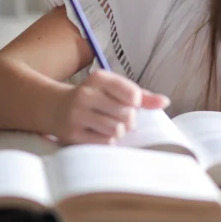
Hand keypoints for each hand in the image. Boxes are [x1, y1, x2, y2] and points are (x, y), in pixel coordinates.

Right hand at [52, 70, 168, 144]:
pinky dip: (107, 141)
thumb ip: (141, 95)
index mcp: (99, 78)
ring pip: (116, 130)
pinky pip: (105, 143)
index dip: (136, 103)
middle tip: (119, 118)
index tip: (127, 103)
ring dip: (118, 132)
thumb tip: (165, 102)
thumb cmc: (94, 98)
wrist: (54, 107)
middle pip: (127, 114)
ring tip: (109, 126)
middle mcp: (86, 94)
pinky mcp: (72, 134)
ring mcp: (77, 114)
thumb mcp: (114, 90)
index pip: (133, 94)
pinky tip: (98, 133)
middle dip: (128, 120)